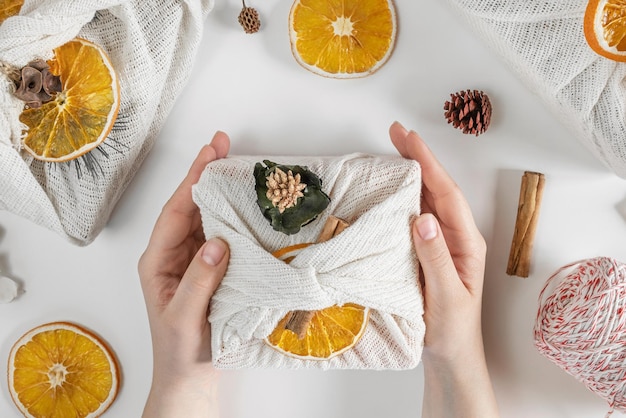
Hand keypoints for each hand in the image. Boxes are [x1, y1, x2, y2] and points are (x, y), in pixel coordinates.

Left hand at [138, 131, 230, 417]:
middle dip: (206, 174)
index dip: (192, 180)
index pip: (175, 212)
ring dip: (222, 192)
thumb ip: (199, 280)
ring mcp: (195, 261)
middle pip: (190, 206)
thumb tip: (217, 242)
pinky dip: (234, 217)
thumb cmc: (180, 351)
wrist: (191, 378)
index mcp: (159, 261)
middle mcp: (175, 255)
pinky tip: (247, 205)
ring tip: (238, 165)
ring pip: (207, 217)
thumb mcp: (184, 317)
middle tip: (223, 144)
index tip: (209, 154)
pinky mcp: (213, 269)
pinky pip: (223, 235)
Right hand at [389, 122, 497, 416]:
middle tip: (395, 132)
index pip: (446, 194)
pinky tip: (389, 190)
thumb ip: (435, 259)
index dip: (428, 164)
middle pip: (437, 189)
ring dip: (409, 173)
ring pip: (425, 200)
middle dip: (418, 158)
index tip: (408, 139)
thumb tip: (423, 218)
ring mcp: (440, 244)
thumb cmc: (452, 332)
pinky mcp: (425, 253)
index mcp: (466, 243)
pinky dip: (402, 197)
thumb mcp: (445, 297)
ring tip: (391, 150)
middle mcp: (455, 237)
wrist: (450, 358)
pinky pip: (413, 217)